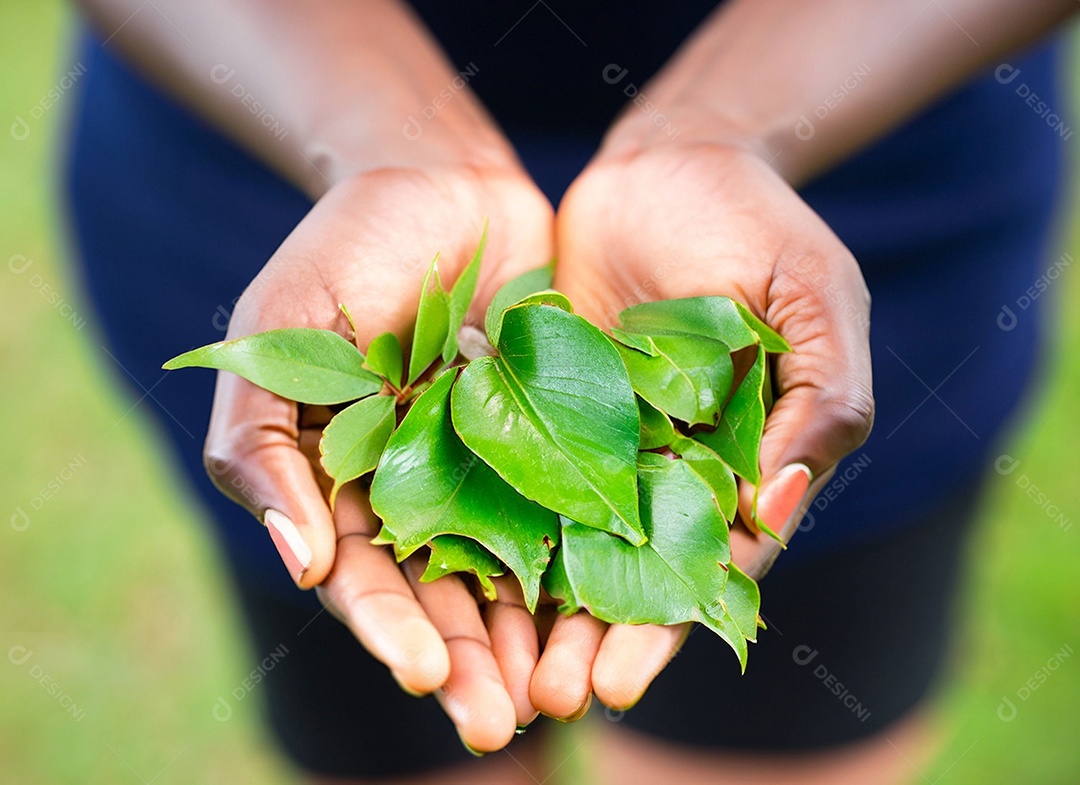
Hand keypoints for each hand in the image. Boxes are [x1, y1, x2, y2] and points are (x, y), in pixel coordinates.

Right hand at [203, 163, 554, 749]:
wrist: (445, 183)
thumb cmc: (345, 251)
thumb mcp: (276, 338)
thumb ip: (261, 447)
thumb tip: (301, 564)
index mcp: (349, 485)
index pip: (366, 577)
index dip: (391, 627)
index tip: (423, 672)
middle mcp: (425, 492)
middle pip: (446, 596)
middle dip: (470, 662)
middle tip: (497, 721)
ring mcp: (498, 470)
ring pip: (517, 573)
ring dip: (535, 640)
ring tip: (562, 698)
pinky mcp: (563, 440)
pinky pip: (580, 510)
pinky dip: (593, 564)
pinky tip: (616, 614)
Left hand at [534, 141, 873, 712]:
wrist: (672, 165)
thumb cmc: (761, 229)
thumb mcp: (816, 303)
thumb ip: (824, 401)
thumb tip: (778, 504)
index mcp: (742, 466)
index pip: (706, 567)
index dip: (666, 627)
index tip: (622, 681)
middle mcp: (666, 468)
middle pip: (624, 572)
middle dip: (587, 639)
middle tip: (542, 700)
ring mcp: (599, 440)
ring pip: (562, 536)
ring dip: (531, 604)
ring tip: (493, 668)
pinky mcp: (539, 401)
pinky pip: (511, 465)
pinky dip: (486, 517)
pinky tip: (448, 570)